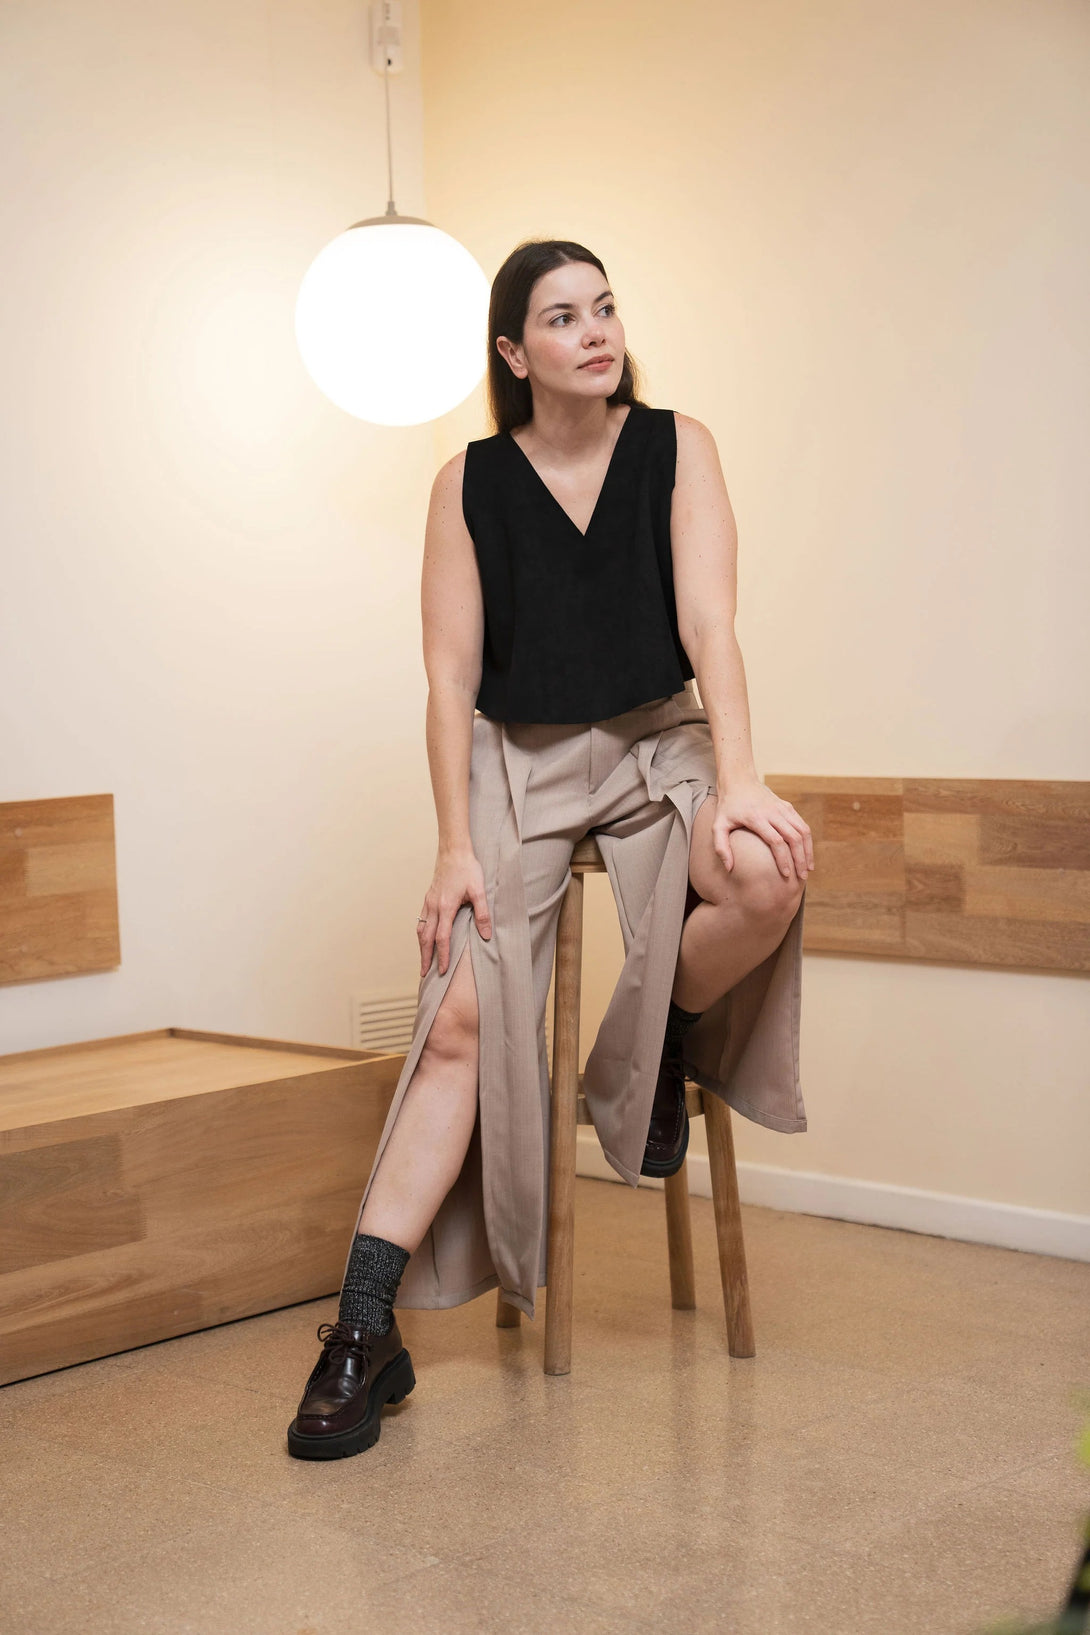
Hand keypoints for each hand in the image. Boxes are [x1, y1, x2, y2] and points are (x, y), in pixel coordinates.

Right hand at [417, 845, 491, 976]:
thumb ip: (482, 913)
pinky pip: (421, 920)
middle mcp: (434, 906)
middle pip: (426, 938)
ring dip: (421, 947)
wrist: (453, 850)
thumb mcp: (479, 890)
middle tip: (424, 974)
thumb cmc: (468, 868)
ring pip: (421, 929)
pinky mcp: (429, 897)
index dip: (442, 956)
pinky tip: (423, 938)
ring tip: (423, 961)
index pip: (442, 938)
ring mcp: (429, 902)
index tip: (443, 970)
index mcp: (446, 907)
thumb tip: (486, 935)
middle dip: (425, 957)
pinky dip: (421, 933)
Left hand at [712, 776, 813, 880]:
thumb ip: (721, 847)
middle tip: (802, 877)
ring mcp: (782, 808)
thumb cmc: (728, 806)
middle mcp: (773, 812)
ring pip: (803, 831)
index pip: (776, 841)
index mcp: (756, 818)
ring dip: (808, 850)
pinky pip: (802, 824)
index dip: (783, 859)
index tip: (786, 874)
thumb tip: (729, 868)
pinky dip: (807, 840)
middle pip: (793, 837)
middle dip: (800, 859)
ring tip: (808, 868)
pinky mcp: (787, 806)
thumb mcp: (718, 825)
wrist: (739, 780)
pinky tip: (807, 854)